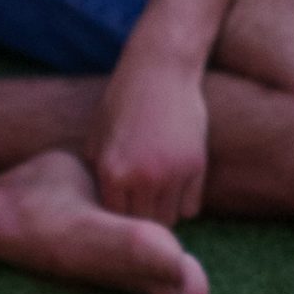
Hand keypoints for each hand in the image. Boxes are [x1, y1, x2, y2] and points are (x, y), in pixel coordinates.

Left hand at [88, 52, 208, 224]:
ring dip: (162, 211)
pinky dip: (184, 201)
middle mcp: (142, 177)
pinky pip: (191, 207)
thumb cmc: (123, 100)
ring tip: (156, 194)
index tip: (119, 209)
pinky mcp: (197, 166)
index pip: (114, 218)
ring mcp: (173, 173)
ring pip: (169, 219)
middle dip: (140, 216)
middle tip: (140, 204)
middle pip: (142, 223)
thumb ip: (96, 173)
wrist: (160, 69)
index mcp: (111, 171)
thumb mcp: (97, 135)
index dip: (116, 216)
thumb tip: (98, 210)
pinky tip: (175, 183)